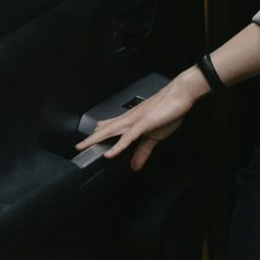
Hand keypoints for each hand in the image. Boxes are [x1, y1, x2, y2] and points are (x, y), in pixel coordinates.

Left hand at [75, 69, 207, 170]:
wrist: (181, 93)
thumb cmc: (170, 108)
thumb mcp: (156, 136)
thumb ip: (143, 151)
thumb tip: (135, 166)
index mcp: (132, 119)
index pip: (111, 126)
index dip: (99, 133)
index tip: (88, 138)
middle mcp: (130, 118)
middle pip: (106, 129)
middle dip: (91, 138)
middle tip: (78, 146)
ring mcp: (135, 120)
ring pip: (111, 132)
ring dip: (97, 139)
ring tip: (83, 147)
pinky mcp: (144, 124)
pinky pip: (127, 138)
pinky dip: (117, 146)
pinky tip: (109, 153)